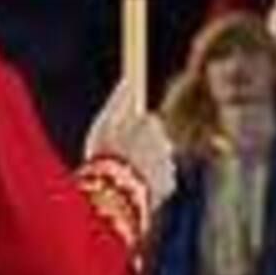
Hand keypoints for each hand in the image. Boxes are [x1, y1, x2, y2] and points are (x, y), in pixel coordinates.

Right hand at [85, 85, 175, 200]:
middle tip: (122, 162)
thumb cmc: (106, 155)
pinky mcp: (170, 184)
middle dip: (143, 150)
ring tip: (125, 177)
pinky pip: (161, 181)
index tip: (121, 143)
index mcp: (150, 124)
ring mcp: (168, 163)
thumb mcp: (105, 124)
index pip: (147, 122)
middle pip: (155, 142)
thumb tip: (129, 81)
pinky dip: (151, 184)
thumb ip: (119, 101)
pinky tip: (134, 188)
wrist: (116, 193)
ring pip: (158, 162)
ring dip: (146, 168)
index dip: (132, 133)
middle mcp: (164, 141)